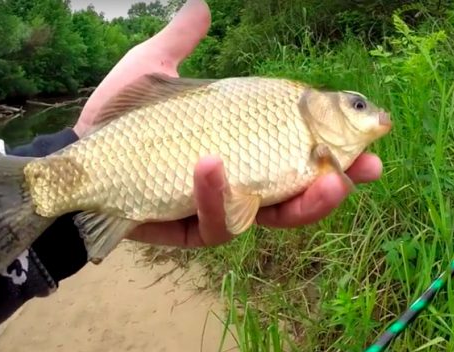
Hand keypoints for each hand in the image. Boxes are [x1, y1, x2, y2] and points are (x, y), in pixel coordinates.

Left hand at [75, 0, 382, 247]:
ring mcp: (219, 207)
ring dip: (300, 202)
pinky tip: (214, 163)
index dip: (338, 146)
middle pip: (298, 192)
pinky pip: (217, 221)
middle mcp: (241, 179)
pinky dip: (219, 195)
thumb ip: (182, 43)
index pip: (302, 149)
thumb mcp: (154, 71)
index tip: (375, 136)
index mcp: (245, 145)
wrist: (78, 154)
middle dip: (333, 186)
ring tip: (321, 182)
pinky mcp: (190, 228)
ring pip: (271, 216)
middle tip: (362, 174)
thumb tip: (202, 6)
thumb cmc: (121, 118)